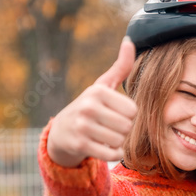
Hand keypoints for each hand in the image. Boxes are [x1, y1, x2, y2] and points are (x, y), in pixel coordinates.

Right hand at [47, 37, 137, 166]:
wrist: (61, 132)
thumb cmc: (90, 107)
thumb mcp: (103, 86)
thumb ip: (120, 67)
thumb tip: (129, 41)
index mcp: (98, 91)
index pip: (133, 110)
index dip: (128, 115)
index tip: (116, 114)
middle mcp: (88, 106)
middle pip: (127, 126)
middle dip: (123, 130)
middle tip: (111, 127)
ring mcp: (82, 126)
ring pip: (119, 141)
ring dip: (117, 143)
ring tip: (106, 136)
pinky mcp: (80, 145)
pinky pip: (111, 154)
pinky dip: (113, 154)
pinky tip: (105, 148)